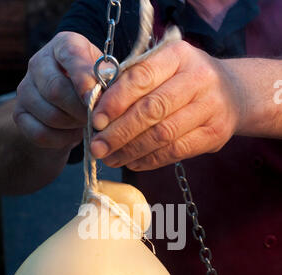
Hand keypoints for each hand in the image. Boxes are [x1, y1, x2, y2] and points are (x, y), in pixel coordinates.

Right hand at [14, 32, 101, 151]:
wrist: (71, 105)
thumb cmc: (93, 86)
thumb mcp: (105, 77)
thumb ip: (106, 82)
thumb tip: (103, 100)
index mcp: (64, 45)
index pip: (71, 56)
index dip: (83, 79)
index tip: (94, 99)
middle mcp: (38, 62)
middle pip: (56, 90)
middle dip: (80, 110)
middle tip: (97, 119)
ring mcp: (25, 89)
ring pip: (50, 115)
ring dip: (73, 125)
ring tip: (86, 124)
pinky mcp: (19, 114)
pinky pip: (41, 133)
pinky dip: (62, 139)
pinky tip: (73, 134)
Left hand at [90, 40, 244, 170]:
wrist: (234, 93)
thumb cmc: (185, 80)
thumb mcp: (164, 68)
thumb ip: (135, 82)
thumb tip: (98, 111)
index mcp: (178, 55)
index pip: (140, 77)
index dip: (115, 101)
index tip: (95, 121)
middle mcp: (198, 78)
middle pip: (151, 110)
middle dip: (119, 132)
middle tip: (97, 147)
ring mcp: (210, 107)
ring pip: (162, 135)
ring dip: (131, 150)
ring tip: (111, 158)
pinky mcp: (214, 134)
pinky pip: (175, 151)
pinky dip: (150, 160)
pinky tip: (132, 162)